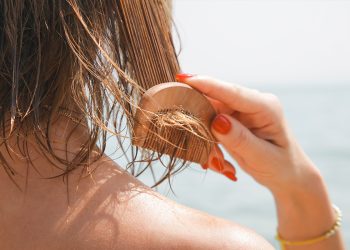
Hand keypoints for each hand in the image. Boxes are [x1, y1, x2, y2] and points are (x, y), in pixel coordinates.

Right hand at [176, 74, 318, 191]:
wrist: (286, 173)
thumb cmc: (280, 166)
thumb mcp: (262, 158)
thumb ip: (240, 139)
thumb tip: (217, 120)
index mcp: (265, 107)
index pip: (232, 92)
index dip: (207, 84)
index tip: (183, 78)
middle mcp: (252, 103)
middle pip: (215, 100)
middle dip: (201, 122)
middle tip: (202, 150)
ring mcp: (241, 109)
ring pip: (209, 113)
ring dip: (205, 137)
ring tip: (217, 163)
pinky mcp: (232, 117)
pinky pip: (211, 122)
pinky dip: (209, 140)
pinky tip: (218, 159)